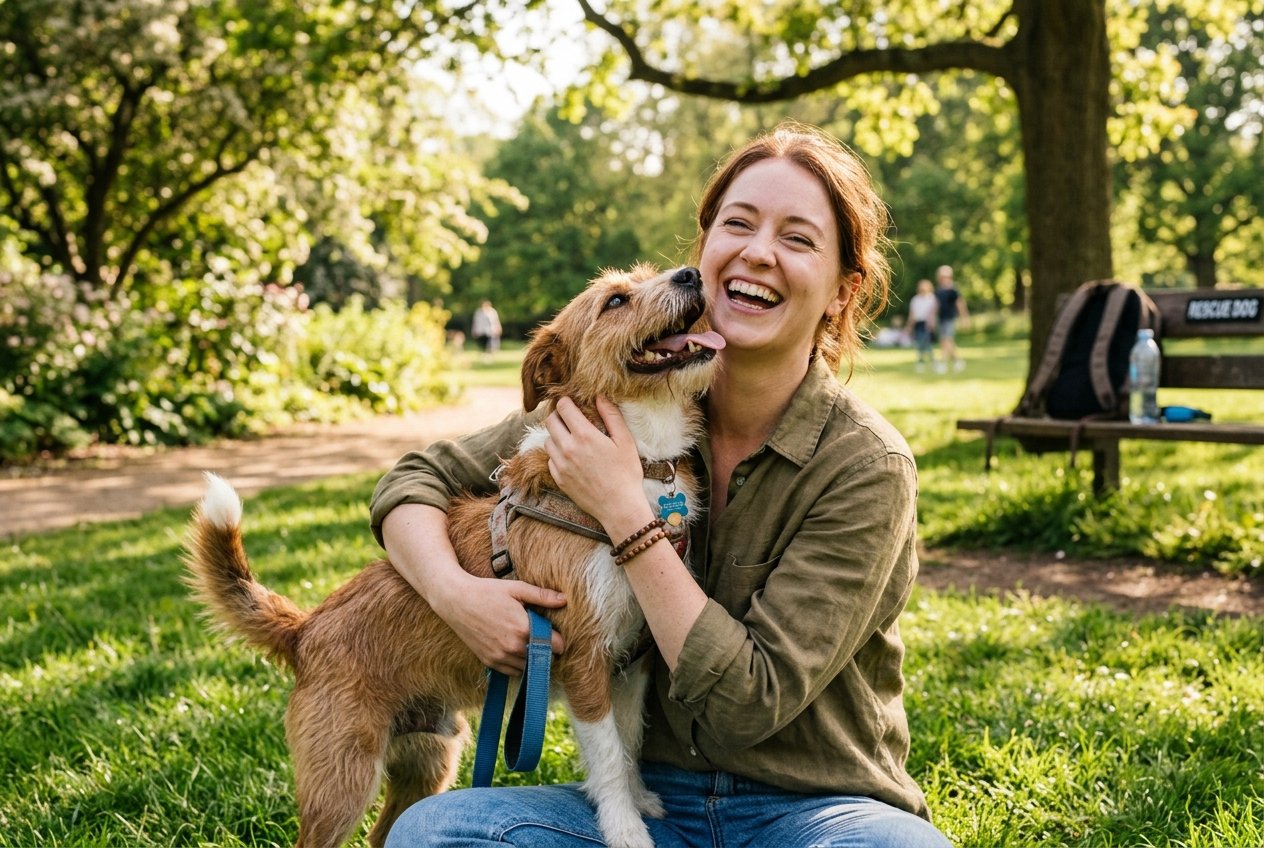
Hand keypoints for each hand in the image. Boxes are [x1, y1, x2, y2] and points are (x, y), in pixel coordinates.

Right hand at [431, 572, 565, 675]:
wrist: (455, 601)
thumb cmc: (487, 591)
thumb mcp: (516, 589)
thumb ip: (542, 596)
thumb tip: (564, 600)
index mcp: (523, 629)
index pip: (556, 646)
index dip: (559, 640)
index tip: (555, 632)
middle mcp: (513, 647)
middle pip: (544, 659)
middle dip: (547, 649)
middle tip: (542, 636)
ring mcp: (500, 657)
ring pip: (529, 668)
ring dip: (532, 659)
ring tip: (528, 642)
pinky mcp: (489, 662)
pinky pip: (513, 672)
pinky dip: (518, 664)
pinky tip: (515, 648)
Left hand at [544, 396, 652, 534]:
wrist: (619, 507)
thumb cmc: (626, 473)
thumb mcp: (625, 441)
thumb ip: (611, 415)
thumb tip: (600, 396)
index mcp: (585, 435)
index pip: (563, 407)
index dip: (566, 401)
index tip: (572, 403)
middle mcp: (568, 448)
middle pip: (550, 421)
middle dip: (558, 416)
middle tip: (570, 419)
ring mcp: (561, 465)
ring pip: (548, 440)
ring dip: (557, 436)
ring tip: (572, 439)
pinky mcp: (559, 479)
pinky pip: (550, 459)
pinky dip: (558, 455)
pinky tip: (572, 458)